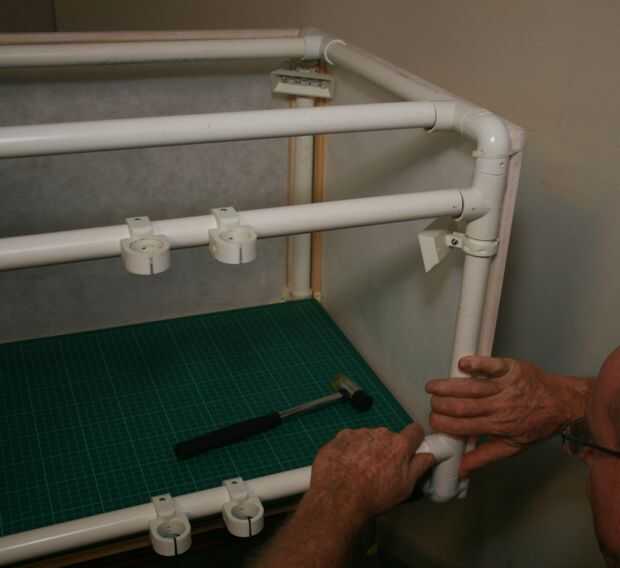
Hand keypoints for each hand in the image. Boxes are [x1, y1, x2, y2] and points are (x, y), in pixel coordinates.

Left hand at [310, 424, 433, 519]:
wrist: (338, 498)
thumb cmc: (375, 495)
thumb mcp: (405, 487)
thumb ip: (419, 466)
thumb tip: (430, 454)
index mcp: (398, 443)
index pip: (415, 430)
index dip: (414, 440)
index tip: (411, 449)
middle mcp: (379, 432)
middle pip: (389, 436)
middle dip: (387, 447)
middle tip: (381, 467)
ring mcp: (357, 432)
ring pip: (368, 437)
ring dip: (367, 448)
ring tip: (359, 468)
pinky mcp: (339, 436)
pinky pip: (349, 440)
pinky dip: (349, 449)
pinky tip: (344, 465)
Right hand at [426, 356, 588, 476]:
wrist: (564, 403)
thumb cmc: (537, 425)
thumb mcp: (513, 446)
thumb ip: (484, 456)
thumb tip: (461, 469)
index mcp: (498, 426)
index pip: (464, 426)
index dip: (444, 424)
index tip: (432, 421)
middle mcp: (500, 407)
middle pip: (463, 406)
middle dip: (441, 405)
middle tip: (431, 403)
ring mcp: (505, 386)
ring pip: (471, 387)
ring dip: (448, 386)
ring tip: (431, 386)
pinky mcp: (511, 369)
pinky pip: (491, 365)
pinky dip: (476, 364)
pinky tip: (461, 364)